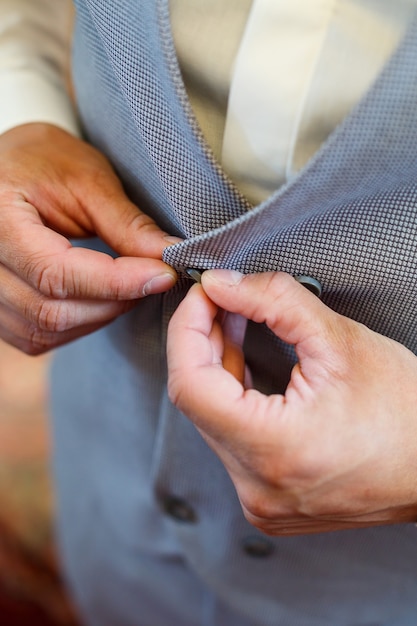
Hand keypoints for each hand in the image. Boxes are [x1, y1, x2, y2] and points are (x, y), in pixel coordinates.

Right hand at [0, 123, 177, 353]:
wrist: (12, 168)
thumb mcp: (88, 179)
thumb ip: (126, 224)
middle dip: (114, 300)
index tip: (163, 275)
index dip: (115, 282)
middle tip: (153, 278)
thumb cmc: (45, 162)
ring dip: (99, 316)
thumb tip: (169, 255)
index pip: (54, 272)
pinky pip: (36, 337)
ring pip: (46, 330)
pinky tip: (101, 301)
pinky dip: (78, 326)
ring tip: (129, 286)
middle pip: (51, 309)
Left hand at [167, 269, 416, 534]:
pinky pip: (230, 439)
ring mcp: (261, 500)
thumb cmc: (407, 410)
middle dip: (202, 341)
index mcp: (275, 451)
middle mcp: (258, 488)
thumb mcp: (340, 339)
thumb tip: (220, 285)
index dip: (188, 329)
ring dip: (216, 365)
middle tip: (220, 299)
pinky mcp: (268, 499)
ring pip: (210, 419)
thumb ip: (272, 300)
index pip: (191, 385)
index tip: (203, 294)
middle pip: (198, 401)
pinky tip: (242, 360)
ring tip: (233, 321)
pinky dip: (231, 395)